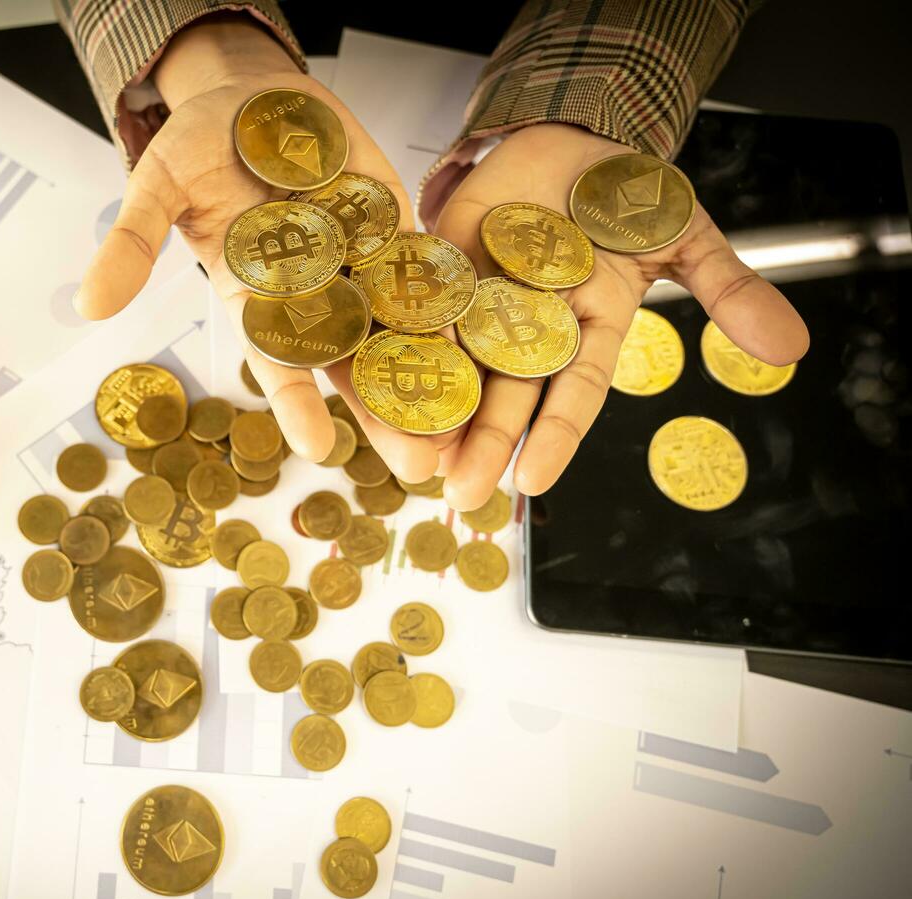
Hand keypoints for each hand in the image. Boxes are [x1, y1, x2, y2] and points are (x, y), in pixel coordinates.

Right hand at [75, 15, 441, 481]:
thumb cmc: (197, 144)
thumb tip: (87, 305)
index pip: (279, 363)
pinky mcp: (395, 228)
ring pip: (400, 331)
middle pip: (354, 365)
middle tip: (423, 469)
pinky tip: (490, 343)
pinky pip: (430, 271)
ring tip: (469, 430)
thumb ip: (132, 244)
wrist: (249, 95)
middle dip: (387, 416)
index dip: (299, 404)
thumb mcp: (157, 184)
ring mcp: (358, 262)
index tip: (321, 447)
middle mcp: (311, 293)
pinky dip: (457, 306)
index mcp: (254, 297)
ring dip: (434, 379)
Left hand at [430, 123, 809, 510]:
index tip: (531, 482)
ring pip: (453, 364)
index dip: (552, 436)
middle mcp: (529, 326)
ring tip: (410, 456)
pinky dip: (400, 339)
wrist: (570, 135)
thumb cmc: (629, 192)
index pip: (571, 392)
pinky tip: (376, 375)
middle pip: (503, 394)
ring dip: (431, 410)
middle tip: (456, 494)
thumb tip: (790, 348)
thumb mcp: (684, 233)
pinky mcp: (441, 267)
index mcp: (588, 326)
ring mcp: (482, 299)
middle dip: (481, 443)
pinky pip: (417, 307)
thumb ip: (727, 288)